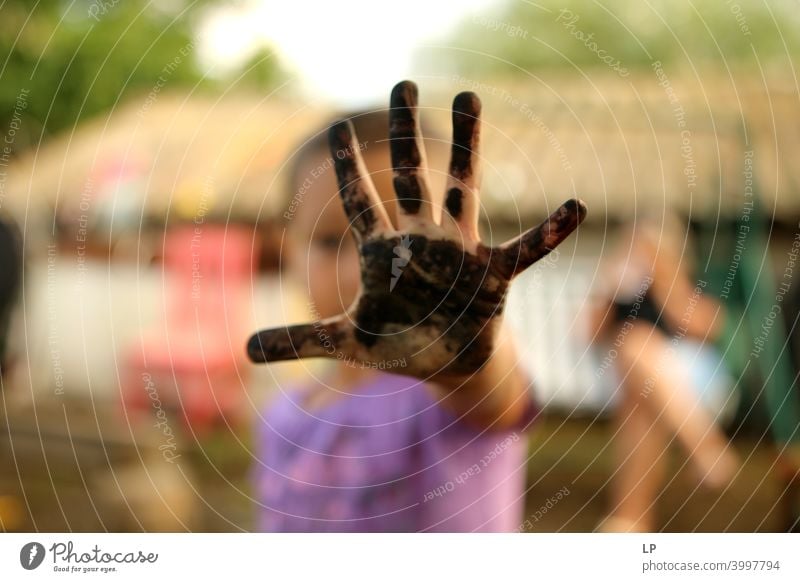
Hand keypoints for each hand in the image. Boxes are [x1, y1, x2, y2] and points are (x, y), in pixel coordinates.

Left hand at [247, 80, 586, 378]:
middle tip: (402, 82)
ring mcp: (459, 251)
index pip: (360, 203)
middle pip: (411, 176)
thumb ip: (301, 338)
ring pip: (464, 189)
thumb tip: (244, 348)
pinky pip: (526, 248)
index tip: (333, 129)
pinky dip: (549, 232)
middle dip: (404, 134)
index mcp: (383, 252)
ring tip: (471, 95)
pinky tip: (574, 208)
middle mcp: (421, 240)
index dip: (346, 170)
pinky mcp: (493, 275)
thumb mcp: (346, 341)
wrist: (446, 363)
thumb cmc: (397, 343)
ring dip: (467, 148)